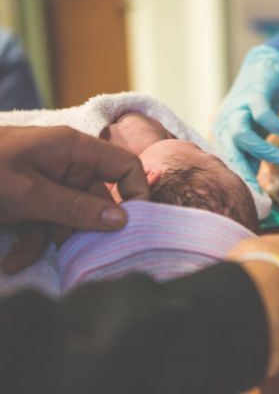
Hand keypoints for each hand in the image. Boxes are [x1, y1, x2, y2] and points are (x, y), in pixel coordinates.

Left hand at [0, 125, 148, 272]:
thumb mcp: (27, 194)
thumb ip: (75, 208)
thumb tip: (122, 220)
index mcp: (74, 150)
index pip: (125, 167)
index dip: (135, 195)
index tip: (132, 228)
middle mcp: (68, 165)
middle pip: (97, 201)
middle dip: (81, 230)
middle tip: (71, 253)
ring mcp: (49, 183)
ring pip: (71, 218)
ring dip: (49, 241)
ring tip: (18, 259)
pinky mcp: (31, 199)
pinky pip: (47, 223)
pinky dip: (32, 242)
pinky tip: (12, 259)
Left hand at [214, 45, 278, 191]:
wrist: (268, 72)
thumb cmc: (258, 111)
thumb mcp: (254, 137)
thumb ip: (250, 159)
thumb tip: (252, 192)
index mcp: (223, 135)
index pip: (226, 162)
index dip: (238, 181)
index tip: (252, 201)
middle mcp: (226, 121)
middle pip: (228, 150)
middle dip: (243, 171)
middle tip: (260, 187)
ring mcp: (239, 107)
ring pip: (240, 133)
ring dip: (261, 149)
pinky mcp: (255, 94)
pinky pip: (262, 113)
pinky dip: (275, 126)